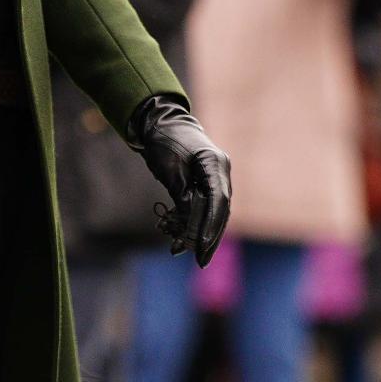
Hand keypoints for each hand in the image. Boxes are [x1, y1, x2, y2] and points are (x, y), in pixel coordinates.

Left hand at [129, 94, 231, 266]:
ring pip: (213, 211)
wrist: (160, 121)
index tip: (200, 245)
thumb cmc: (164, 141)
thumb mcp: (170, 169)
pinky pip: (204, 205)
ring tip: (188, 253)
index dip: (211, 225)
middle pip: (220, 210)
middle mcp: (220, 171)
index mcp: (215, 163)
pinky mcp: (206, 182)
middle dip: (209, 236)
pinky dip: (194, 220)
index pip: (219, 200)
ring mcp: (215, 177)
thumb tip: (190, 225)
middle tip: (200, 260)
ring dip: (200, 232)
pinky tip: (183, 238)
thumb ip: (183, 196)